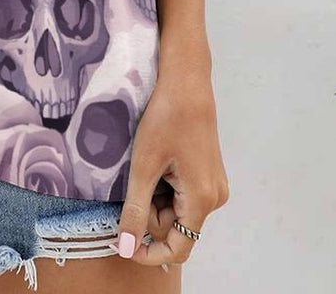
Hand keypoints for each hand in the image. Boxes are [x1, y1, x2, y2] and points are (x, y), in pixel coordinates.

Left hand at [111, 50, 228, 268]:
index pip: (178, 248)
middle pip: (175, 228)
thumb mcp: (144, 166)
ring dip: (156, 199)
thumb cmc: (165, 118)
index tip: (121, 243)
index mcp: (202, 200)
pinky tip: (157, 162)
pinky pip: (183, 196)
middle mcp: (215, 198)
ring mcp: (214, 185)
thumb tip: (126, 249)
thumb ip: (136, 211)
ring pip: (177, 211)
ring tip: (146, 166)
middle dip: (149, 214)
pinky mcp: (209, 174)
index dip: (148, 252)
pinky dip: (164, 188)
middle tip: (135, 180)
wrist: (185, 82)